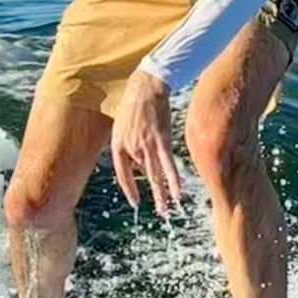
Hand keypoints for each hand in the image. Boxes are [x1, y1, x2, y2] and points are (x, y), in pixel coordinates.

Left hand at [111, 69, 182, 215]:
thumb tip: (139, 160)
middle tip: (159, 211)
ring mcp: (148, 145)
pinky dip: (174, 179)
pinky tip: (178, 192)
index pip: (122, 174)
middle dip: (153, 196)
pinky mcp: (163, 140)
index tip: (136, 201)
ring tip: (167, 209)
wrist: (146, 86)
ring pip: (156, 175)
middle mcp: (132, 148)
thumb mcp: (121, 124)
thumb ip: (127, 144)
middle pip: (144, 177)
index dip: (130, 189)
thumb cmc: (133, 103)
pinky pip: (168, 164)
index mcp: (119, 145)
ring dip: (163, 193)